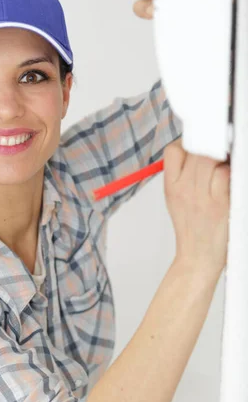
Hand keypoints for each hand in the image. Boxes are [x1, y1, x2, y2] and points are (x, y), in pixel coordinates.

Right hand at [163, 139, 230, 278]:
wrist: (197, 258)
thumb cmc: (191, 230)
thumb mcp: (175, 200)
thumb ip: (181, 175)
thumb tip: (197, 150)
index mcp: (171, 186)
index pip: (173, 151)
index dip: (187, 143)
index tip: (198, 147)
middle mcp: (184, 189)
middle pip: (196, 150)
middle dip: (210, 148)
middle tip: (219, 155)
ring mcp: (202, 196)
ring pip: (211, 159)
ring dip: (222, 159)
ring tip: (224, 170)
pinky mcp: (220, 204)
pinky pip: (226, 175)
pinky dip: (230, 174)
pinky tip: (230, 183)